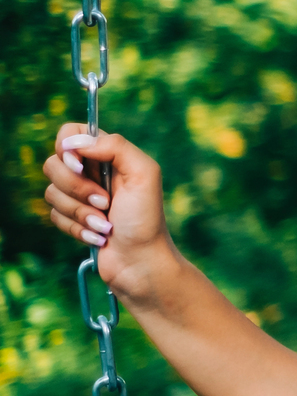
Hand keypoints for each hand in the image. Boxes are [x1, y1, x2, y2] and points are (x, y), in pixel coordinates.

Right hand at [43, 126, 179, 304]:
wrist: (141, 262)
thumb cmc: (146, 219)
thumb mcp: (144, 174)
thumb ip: (116, 147)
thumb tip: (74, 140)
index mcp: (110, 155)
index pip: (70, 133)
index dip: (67, 147)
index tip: (81, 166)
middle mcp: (92, 172)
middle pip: (52, 164)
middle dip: (77, 188)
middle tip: (105, 202)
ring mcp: (80, 196)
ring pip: (51, 193)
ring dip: (81, 213)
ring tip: (106, 225)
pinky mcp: (72, 218)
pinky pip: (54, 216)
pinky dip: (77, 228)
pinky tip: (99, 237)